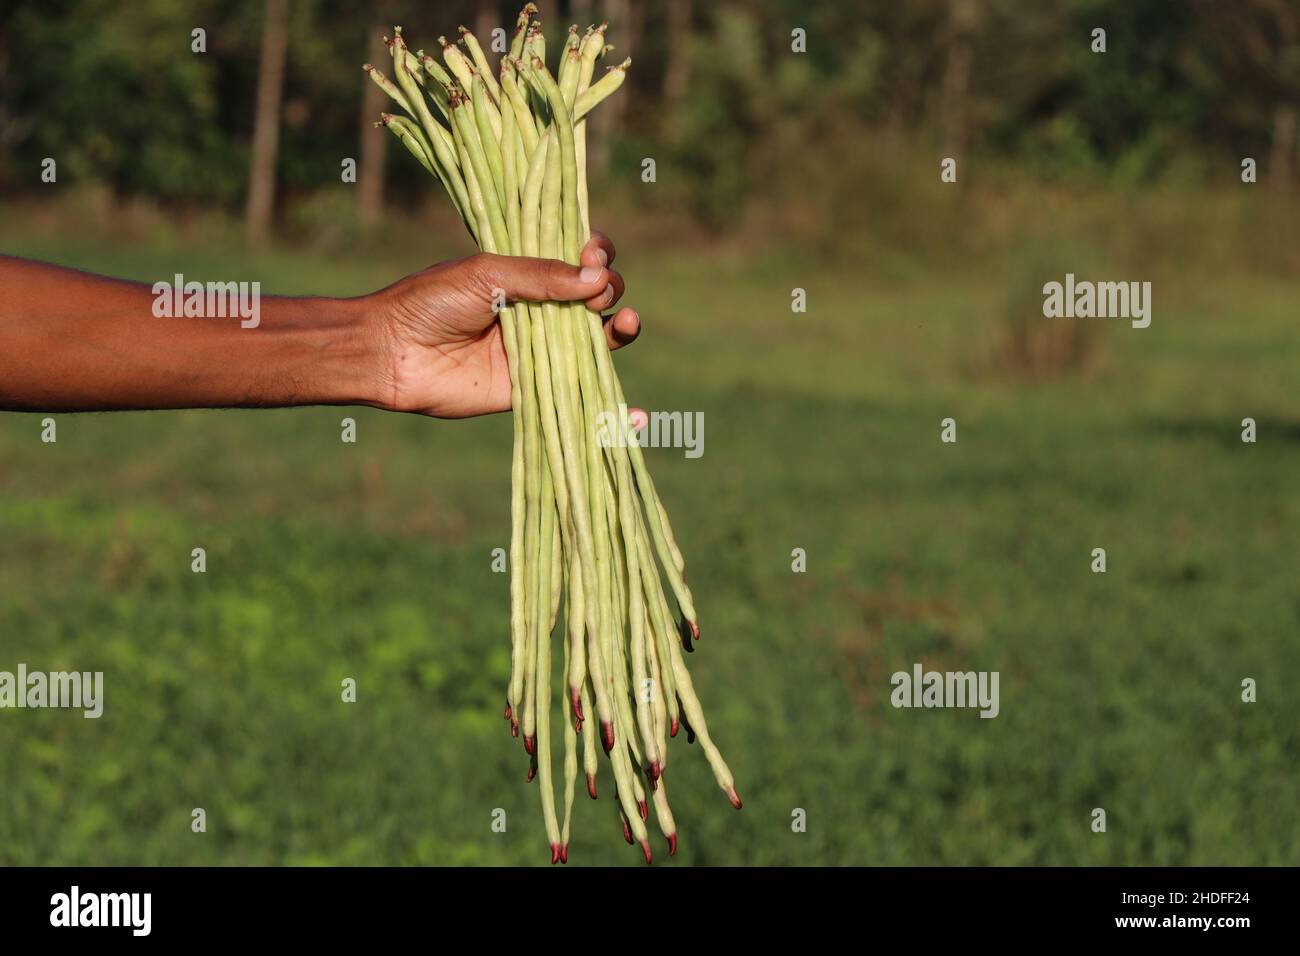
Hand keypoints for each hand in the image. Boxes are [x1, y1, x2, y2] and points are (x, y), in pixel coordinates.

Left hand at [370, 232, 640, 417]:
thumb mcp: (488, 274)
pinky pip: (578, 392)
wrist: (392, 352)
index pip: (579, 258)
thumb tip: (599, 279)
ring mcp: (540, 350)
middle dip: (609, 287)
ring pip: (597, 341)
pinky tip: (636, 416)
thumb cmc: (431, 302)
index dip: (597, 253)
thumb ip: (542, 277)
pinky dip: (611, 409)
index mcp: (528, 273)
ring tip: (629, 321)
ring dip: (623, 329)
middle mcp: (540, 310)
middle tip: (597, 291)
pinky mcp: (533, 388)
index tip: (594, 249)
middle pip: (597, 296)